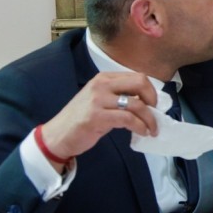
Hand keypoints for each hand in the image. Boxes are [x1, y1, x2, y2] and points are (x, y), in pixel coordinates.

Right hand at [38, 72, 159, 167]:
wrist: (57, 136)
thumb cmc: (80, 120)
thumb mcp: (99, 101)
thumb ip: (119, 97)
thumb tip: (146, 103)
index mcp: (104, 78)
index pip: (137, 77)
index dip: (151, 91)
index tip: (154, 105)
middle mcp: (101, 85)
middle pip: (140, 83)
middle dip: (153, 99)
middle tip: (156, 113)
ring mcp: (98, 100)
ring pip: (136, 104)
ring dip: (150, 119)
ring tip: (152, 129)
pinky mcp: (97, 116)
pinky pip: (128, 119)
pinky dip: (140, 126)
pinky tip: (142, 133)